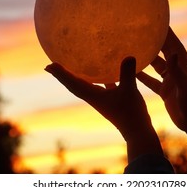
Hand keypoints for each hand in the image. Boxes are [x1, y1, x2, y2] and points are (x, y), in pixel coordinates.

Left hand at [45, 57, 161, 162]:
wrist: (136, 131)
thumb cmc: (130, 112)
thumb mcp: (129, 90)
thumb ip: (127, 73)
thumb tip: (129, 56)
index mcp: (93, 95)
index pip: (72, 83)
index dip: (61, 74)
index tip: (49, 65)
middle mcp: (93, 97)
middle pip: (73, 84)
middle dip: (62, 75)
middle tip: (50, 65)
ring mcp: (101, 99)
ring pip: (84, 85)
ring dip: (74, 77)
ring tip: (68, 67)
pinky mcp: (110, 100)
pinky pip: (98, 86)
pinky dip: (95, 78)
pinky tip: (100, 71)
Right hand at [137, 27, 186, 132]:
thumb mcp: (186, 87)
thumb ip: (177, 71)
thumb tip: (172, 52)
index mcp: (183, 67)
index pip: (174, 45)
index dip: (167, 33)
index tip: (158, 21)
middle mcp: (177, 71)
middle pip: (164, 52)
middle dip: (155, 41)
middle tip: (142, 31)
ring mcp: (171, 81)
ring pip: (156, 66)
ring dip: (147, 58)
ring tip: (133, 48)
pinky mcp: (165, 92)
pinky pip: (152, 81)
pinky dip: (143, 76)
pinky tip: (131, 71)